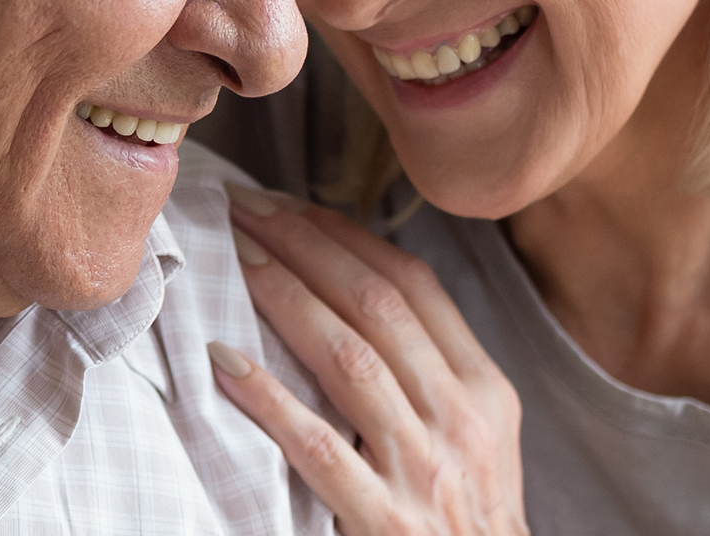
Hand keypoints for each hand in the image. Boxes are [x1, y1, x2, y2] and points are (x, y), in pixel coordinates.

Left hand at [212, 182, 525, 534]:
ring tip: (238, 259)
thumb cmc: (472, 515)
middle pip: (377, 306)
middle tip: (248, 209)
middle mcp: (458, 418)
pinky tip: (226, 363)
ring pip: (349, 359)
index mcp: (483, 389)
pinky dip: (270, 400)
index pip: (413, 286)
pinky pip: (318, 447)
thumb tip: (360, 291)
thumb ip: (433, 368)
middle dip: (307, 246)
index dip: (347, 237)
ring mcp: (421, 467)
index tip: (290, 205)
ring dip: (287, 299)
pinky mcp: (384, 518)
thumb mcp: (479, 433)